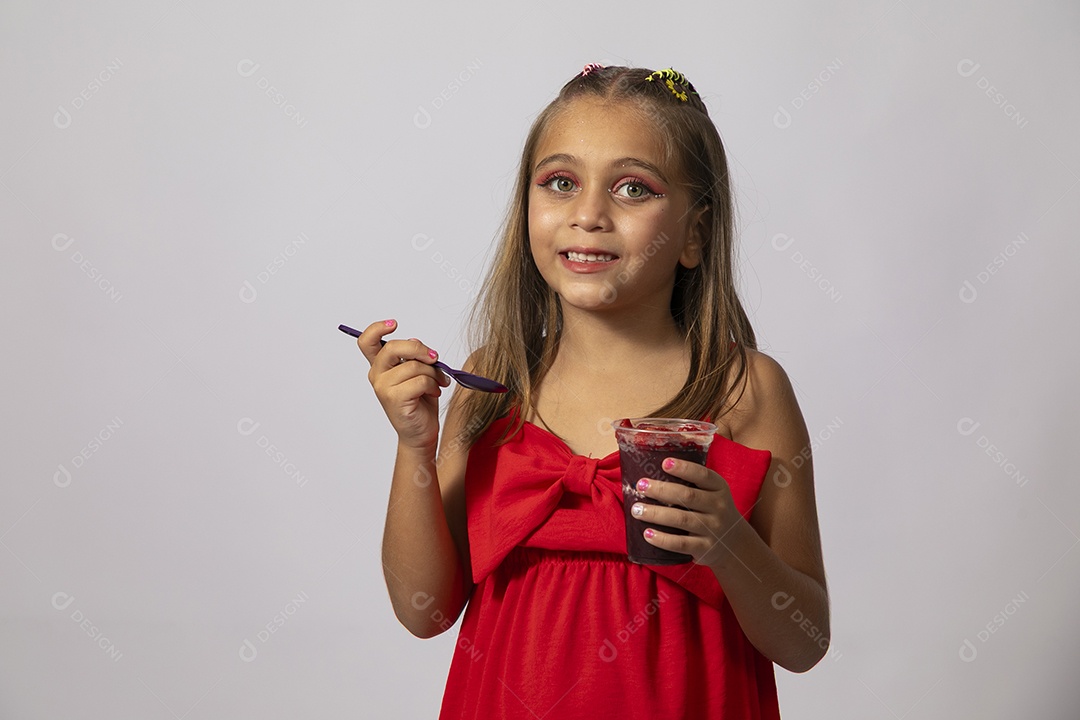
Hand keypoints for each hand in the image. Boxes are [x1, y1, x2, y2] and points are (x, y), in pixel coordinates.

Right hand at [356, 319, 450, 452]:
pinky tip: (434, 392)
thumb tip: (415, 341)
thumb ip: (413, 357)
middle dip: (419, 349)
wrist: (421, 433)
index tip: (394, 324)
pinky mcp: (394, 399)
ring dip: (433, 373)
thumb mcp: (419, 373)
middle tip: (434, 357)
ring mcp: (383, 387)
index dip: (377, 328)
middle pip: (392, 347)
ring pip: (413, 365)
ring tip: (438, 383)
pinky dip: (433, 385)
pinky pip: (419, 380)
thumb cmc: (420, 402)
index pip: (367, 342)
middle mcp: (377, 375)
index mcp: (381, 366)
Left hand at [631, 457, 743, 570]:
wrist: (734, 544)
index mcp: (719, 488)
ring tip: (636, 509)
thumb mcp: (712, 494)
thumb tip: (654, 473)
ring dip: (656, 513)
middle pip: (687, 496)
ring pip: (681, 519)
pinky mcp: (705, 548)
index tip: (664, 463)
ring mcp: (712, 528)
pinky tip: (647, 534)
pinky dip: (662, 539)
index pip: (702, 475)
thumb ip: (692, 483)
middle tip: (640, 486)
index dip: (684, 468)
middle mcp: (718, 507)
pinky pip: (681, 543)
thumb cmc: (713, 511)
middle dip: (661, 490)